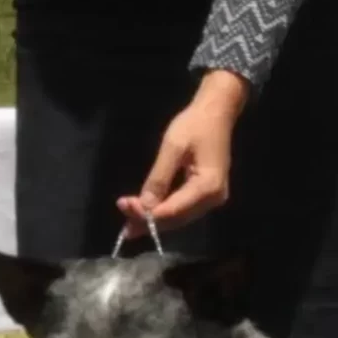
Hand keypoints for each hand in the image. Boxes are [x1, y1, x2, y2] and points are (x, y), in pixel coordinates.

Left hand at [120, 71, 250, 233]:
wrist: (215, 113)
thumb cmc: (194, 125)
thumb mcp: (173, 148)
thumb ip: (159, 178)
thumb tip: (144, 206)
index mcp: (208, 186)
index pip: (173, 209)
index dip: (147, 213)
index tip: (123, 206)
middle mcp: (213, 198)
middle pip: (176, 218)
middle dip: (148, 220)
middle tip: (122, 222)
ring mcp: (212, 198)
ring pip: (179, 217)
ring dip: (154, 220)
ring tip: (128, 223)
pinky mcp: (206, 195)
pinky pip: (182, 209)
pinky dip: (164, 212)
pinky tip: (146, 215)